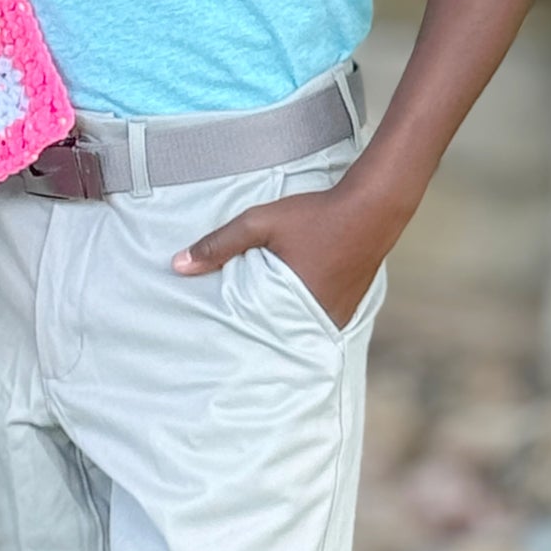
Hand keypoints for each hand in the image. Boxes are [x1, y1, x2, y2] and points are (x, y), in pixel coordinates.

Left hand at [170, 184, 391, 330]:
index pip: (256, 335)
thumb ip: (219, 244)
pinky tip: (285, 308)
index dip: (236, 337)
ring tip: (253, 325)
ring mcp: (337, 316)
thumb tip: (177, 266)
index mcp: (296, 306)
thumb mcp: (260, 224)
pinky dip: (299, 316)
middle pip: (278, 335)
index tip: (215, 342)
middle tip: (229, 340)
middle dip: (256, 335)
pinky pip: (316, 321)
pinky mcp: (348, 308)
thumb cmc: (316, 215)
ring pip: (298, 330)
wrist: (373, 208)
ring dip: (279, 325)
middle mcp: (320, 320)